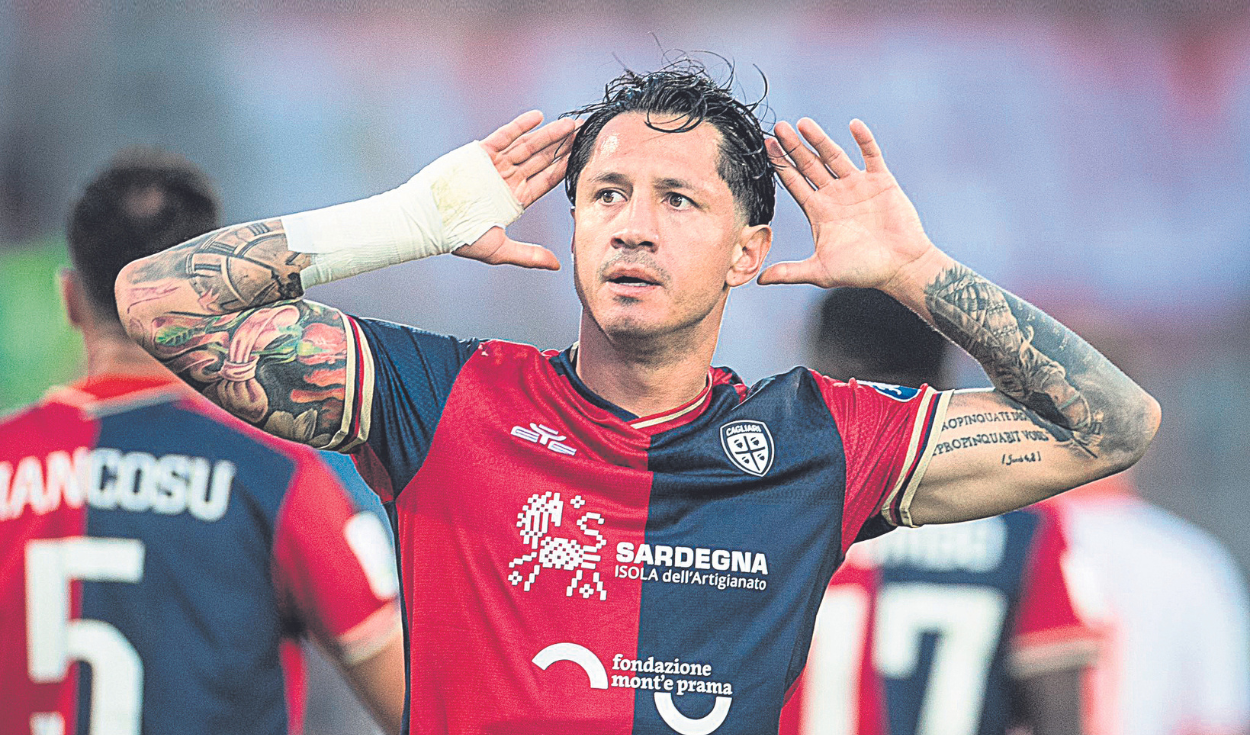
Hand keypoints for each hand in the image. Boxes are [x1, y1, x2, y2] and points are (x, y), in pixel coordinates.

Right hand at [455, 111, 578, 270]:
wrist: (428, 220)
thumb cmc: (459, 237)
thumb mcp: (499, 250)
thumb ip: (529, 256)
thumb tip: (558, 265)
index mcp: (515, 199)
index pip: (546, 181)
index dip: (564, 169)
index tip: (583, 158)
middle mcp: (508, 180)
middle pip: (541, 160)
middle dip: (561, 147)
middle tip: (582, 134)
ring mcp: (495, 165)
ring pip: (527, 146)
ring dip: (547, 135)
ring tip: (568, 125)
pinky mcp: (480, 152)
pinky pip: (504, 136)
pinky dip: (520, 126)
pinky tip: (538, 117)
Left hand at [758, 118, 934, 291]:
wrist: (900, 267)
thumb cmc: (861, 272)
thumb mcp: (820, 272)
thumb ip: (790, 272)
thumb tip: (759, 280)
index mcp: (818, 210)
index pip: (794, 182)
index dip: (779, 165)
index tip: (766, 146)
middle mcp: (835, 194)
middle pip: (809, 164)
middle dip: (793, 147)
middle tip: (778, 127)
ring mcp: (857, 185)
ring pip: (834, 155)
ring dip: (819, 139)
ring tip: (803, 123)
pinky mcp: (881, 181)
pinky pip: (871, 155)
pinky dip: (863, 140)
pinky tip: (853, 125)